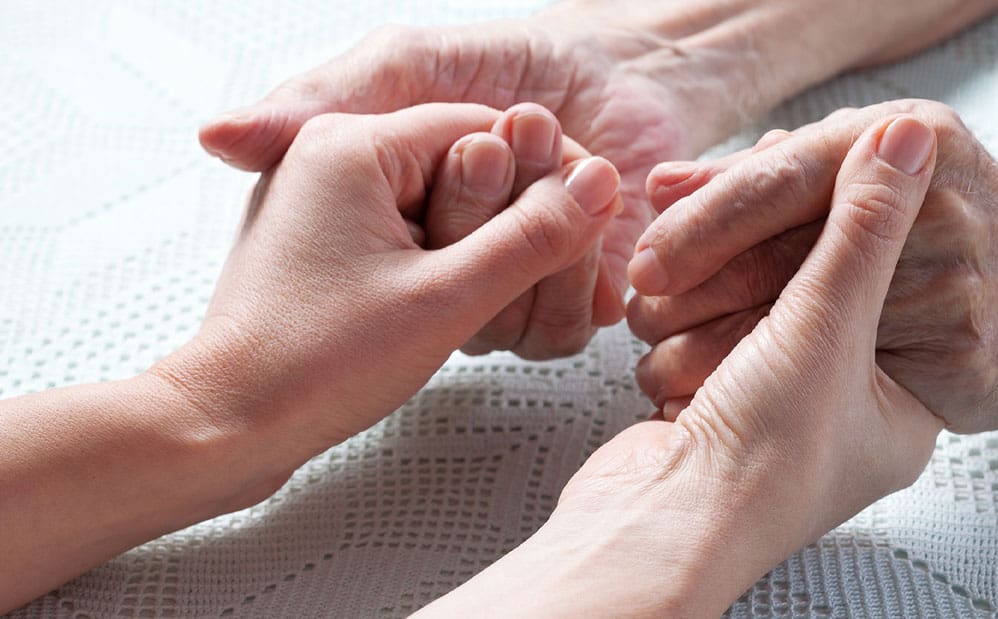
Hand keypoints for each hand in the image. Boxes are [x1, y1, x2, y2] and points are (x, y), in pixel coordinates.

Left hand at [154, 103, 622, 466]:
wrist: (225, 425)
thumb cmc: (310, 364)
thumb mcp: (447, 297)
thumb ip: (532, 236)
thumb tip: (593, 188)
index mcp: (354, 142)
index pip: (486, 131)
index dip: (541, 184)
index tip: (571, 226)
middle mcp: (331, 156)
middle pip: (462, 167)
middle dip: (498, 229)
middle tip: (496, 287)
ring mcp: (322, 199)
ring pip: (438, 206)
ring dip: (468, 257)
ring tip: (450, 312)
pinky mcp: (323, 241)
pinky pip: (405, 236)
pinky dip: (435, 272)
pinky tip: (430, 317)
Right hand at [196, 0, 997, 358]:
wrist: (625, 72)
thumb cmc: (518, 63)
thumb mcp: (412, 64)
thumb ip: (325, 97)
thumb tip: (221, 136)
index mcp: (397, 220)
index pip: (395, 253)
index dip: (452, 200)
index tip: (485, 143)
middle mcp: (444, 265)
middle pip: (452, 290)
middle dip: (507, 207)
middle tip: (535, 136)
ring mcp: (503, 294)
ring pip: (507, 321)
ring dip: (552, 240)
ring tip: (579, 164)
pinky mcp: (563, 310)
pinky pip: (562, 331)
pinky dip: (586, 274)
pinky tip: (600, 217)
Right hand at [418, 116, 943, 617]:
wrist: (654, 533)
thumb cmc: (758, 467)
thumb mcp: (827, 326)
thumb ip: (864, 226)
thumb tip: (908, 138)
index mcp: (902, 399)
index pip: (884, 273)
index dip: (845, 217)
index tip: (813, 172)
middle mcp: (842, 403)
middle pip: (809, 284)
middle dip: (761, 262)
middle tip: (739, 241)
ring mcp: (773, 404)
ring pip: (746, 301)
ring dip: (709, 298)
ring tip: (698, 328)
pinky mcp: (713, 400)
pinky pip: (702, 329)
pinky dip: (682, 326)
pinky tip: (670, 337)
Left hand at [628, 99, 997, 432]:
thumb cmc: (956, 220)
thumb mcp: (865, 171)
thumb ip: (764, 177)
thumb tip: (664, 184)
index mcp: (914, 143)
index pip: (777, 185)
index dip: (700, 225)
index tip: (647, 259)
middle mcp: (935, 219)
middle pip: (780, 263)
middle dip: (693, 297)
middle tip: (643, 313)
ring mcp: (951, 299)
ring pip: (797, 339)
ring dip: (712, 357)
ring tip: (663, 361)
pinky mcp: (960, 367)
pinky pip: (835, 397)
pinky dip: (761, 405)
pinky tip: (716, 408)